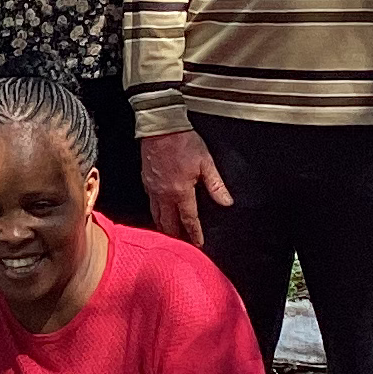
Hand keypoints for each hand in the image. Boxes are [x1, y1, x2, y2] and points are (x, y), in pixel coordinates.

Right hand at [141, 129, 230, 245]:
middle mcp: (164, 194)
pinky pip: (150, 204)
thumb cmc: (182, 141)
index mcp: (181, 191)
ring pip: (156, 216)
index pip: (189, 219)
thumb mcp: (206, 162)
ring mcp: (152, 189)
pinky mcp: (146, 182)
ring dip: (164, 227)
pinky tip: (160, 213)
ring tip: (170, 234)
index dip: (194, 234)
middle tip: (182, 245)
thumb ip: (216, 185)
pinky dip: (156, 213)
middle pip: (168, 223)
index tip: (198, 244)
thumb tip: (226, 201)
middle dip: (176, 236)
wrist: (161, 128)